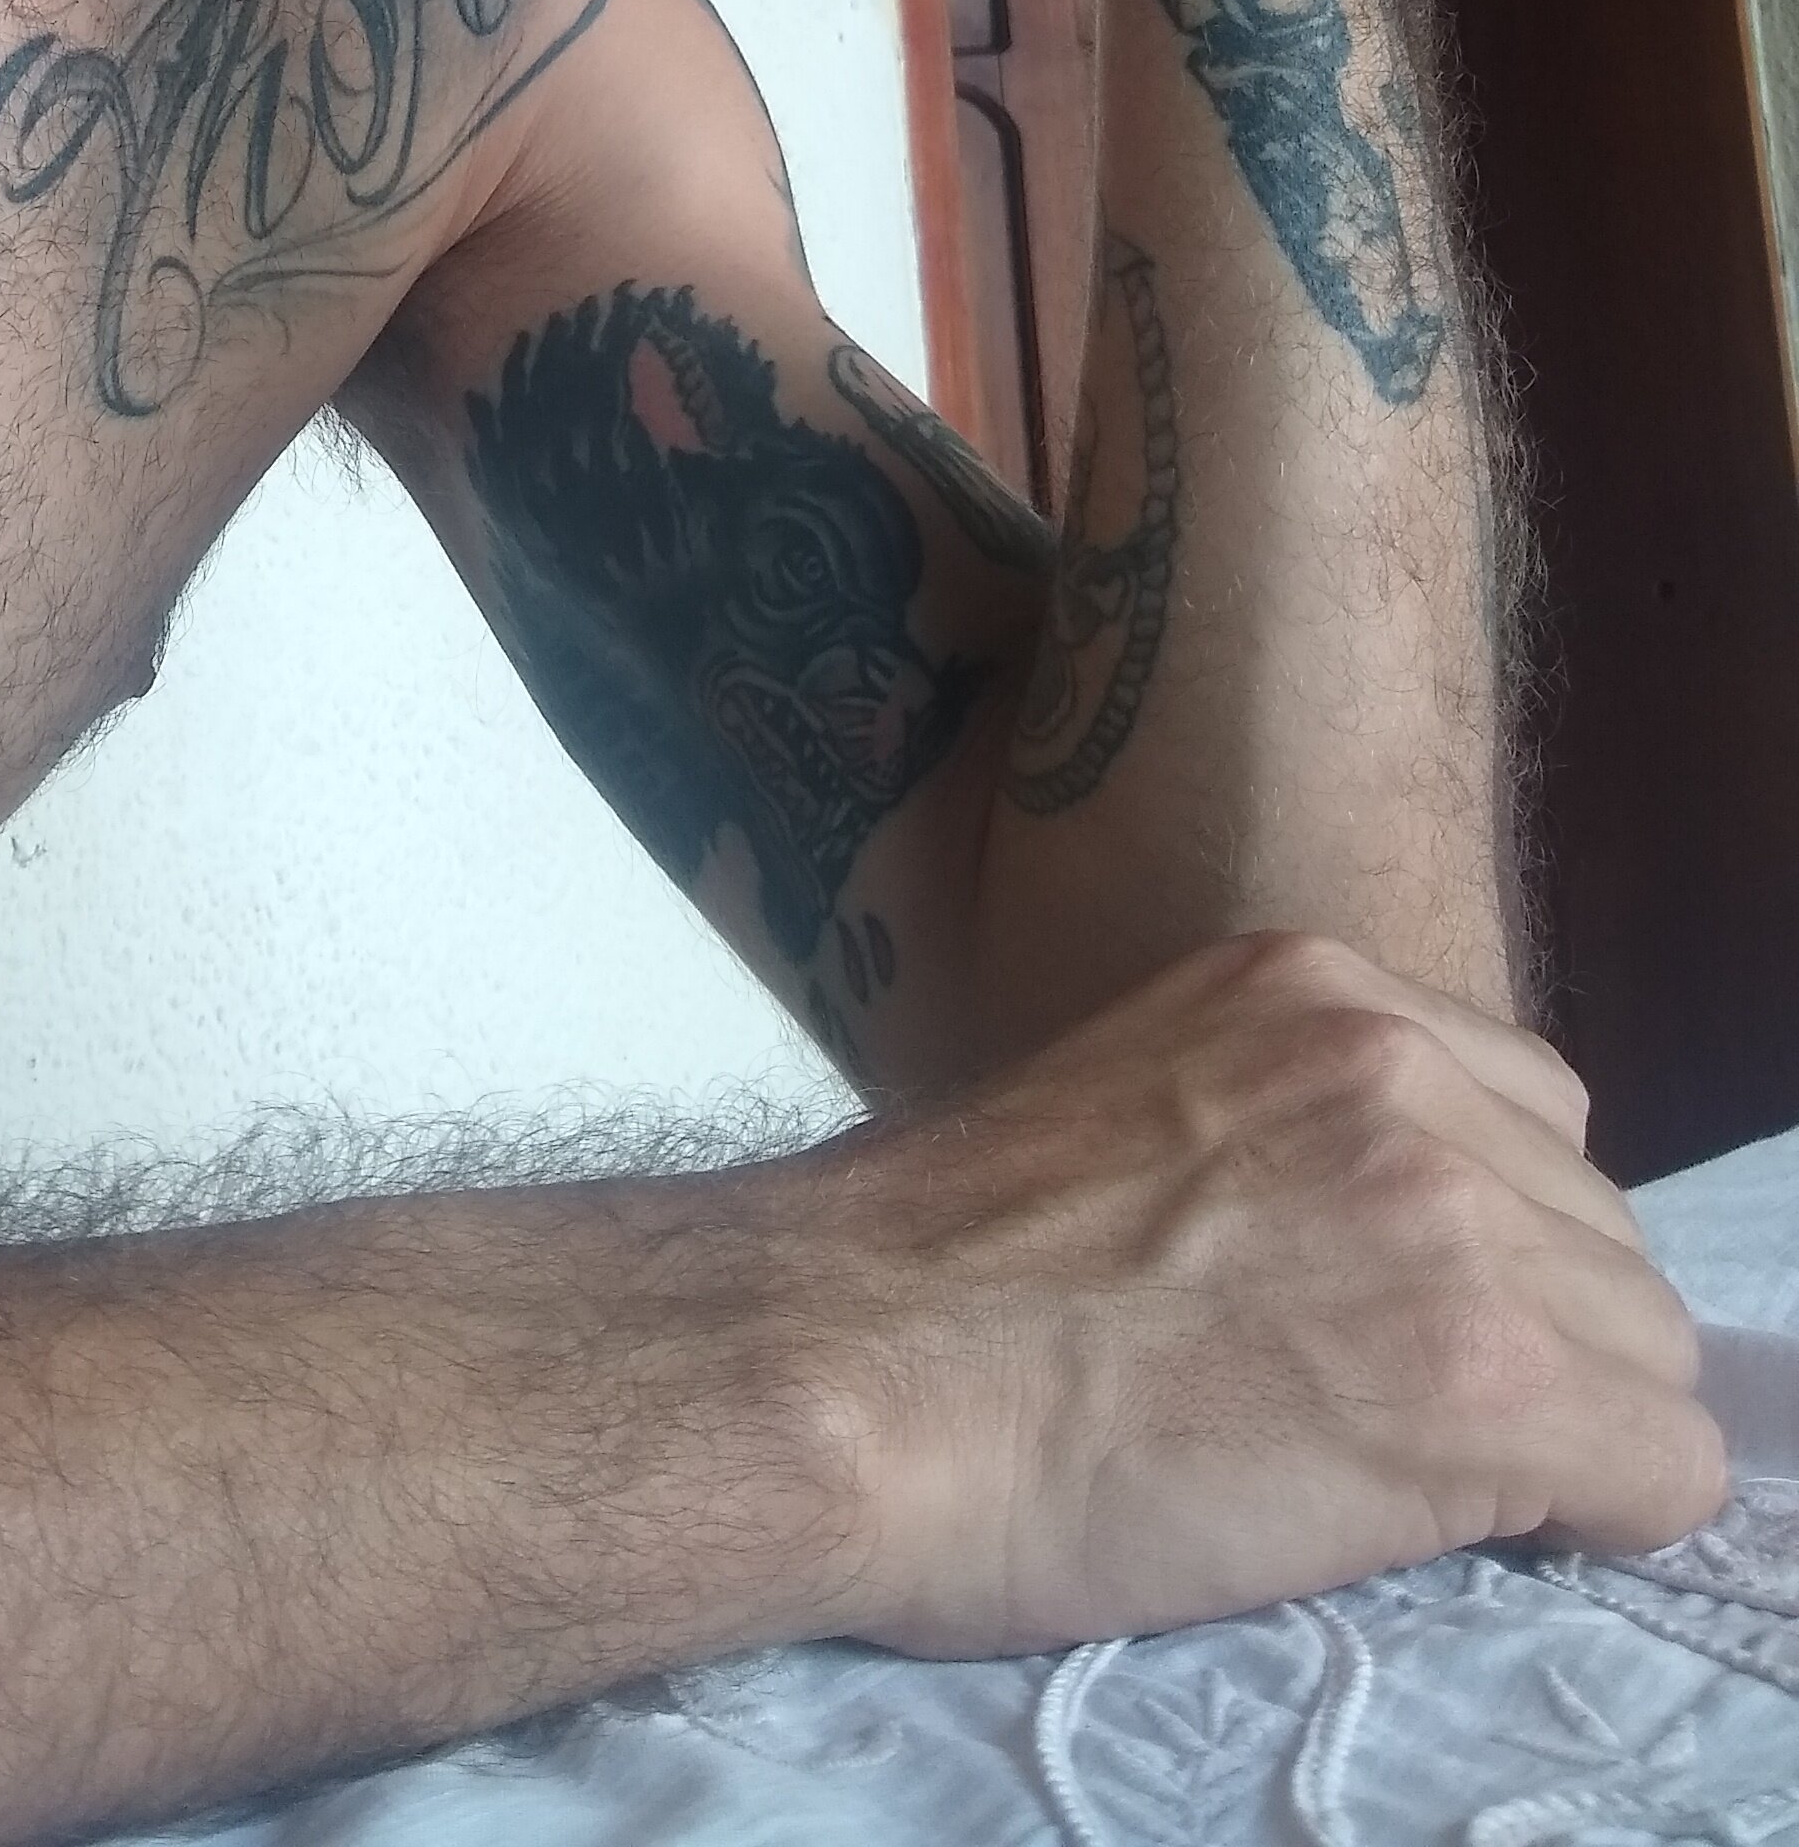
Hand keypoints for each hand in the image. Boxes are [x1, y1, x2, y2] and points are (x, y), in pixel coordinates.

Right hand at [773, 931, 1723, 1656]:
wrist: (847, 1371)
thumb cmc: (936, 1278)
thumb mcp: (1132, 1101)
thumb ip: (1278, 1124)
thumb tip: (1372, 1238)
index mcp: (1308, 984)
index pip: (1527, 1119)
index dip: (1476, 1243)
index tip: (1382, 1316)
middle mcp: (1401, 1066)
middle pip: (1600, 1238)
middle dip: (1528, 1336)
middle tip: (1370, 1413)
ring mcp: (1454, 1215)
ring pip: (1646, 1357)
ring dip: (1558, 1431)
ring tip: (1390, 1471)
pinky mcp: (1485, 1379)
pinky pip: (1664, 1473)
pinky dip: (1598, 1522)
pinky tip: (1461, 1527)